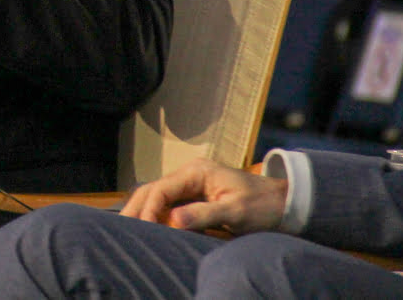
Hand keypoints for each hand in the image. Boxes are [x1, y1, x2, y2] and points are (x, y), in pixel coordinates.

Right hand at [119, 157, 287, 235]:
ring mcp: (191, 185)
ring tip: (125, 231)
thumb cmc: (262, 206)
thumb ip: (204, 214)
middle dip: (135, 209)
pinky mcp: (195, 196)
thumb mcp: (236, 212)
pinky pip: (167, 204)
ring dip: (142, 211)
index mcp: (197, 172)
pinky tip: (146, 228)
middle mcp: (190, 174)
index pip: (161, 189)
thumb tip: (173, 220)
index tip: (145, 230)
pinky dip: (154, 215)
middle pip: (152, 189)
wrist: (283, 202)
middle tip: (119, 230)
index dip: (149, 210)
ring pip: (156, 196)